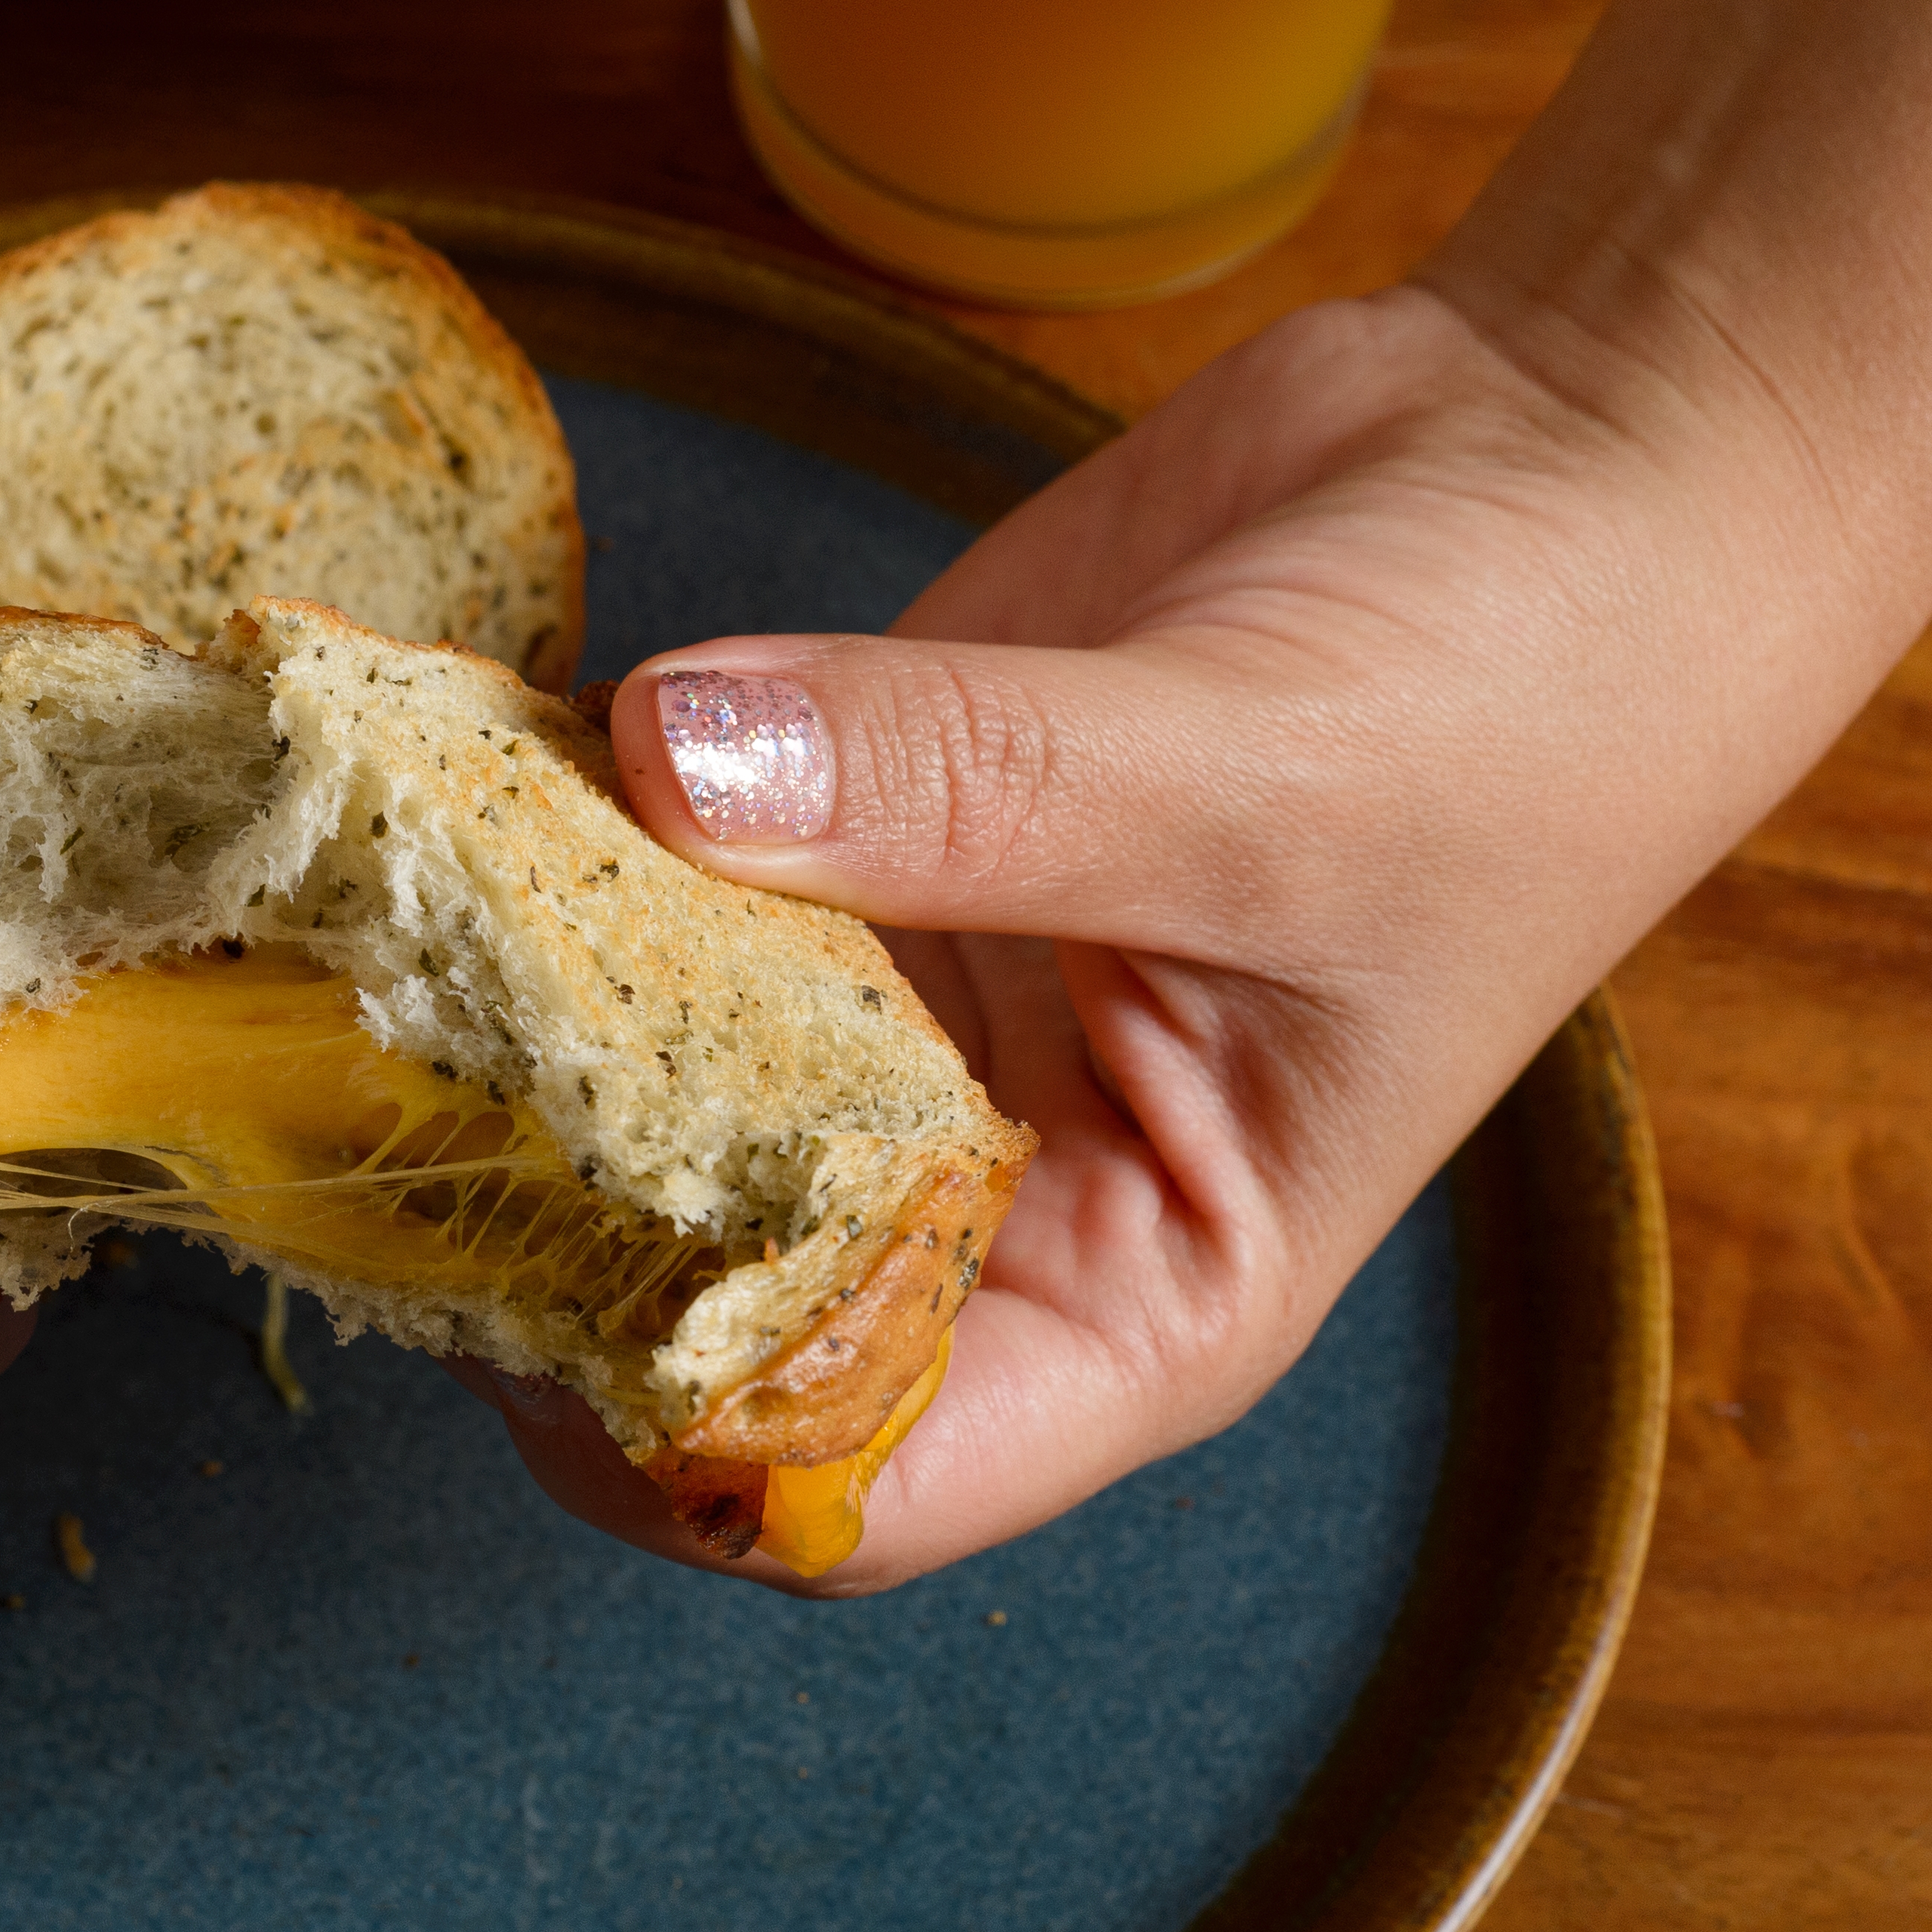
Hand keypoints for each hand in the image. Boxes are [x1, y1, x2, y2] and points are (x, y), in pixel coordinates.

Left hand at [469, 280, 1861, 1590]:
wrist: (1572, 449)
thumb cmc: (1533, 692)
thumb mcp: (1264, 777)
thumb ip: (963, 794)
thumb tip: (671, 770)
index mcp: (1135, 1297)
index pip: (858, 1481)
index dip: (666, 1434)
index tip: (508, 1291)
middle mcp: (991, 1191)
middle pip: (700, 1294)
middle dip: (537, 1212)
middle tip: (365, 1079)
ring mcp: (898, 1012)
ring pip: (640, 1078)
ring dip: (505, 1014)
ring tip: (359, 919)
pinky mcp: (839, 836)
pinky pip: (647, 872)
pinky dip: (546, 832)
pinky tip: (444, 772)